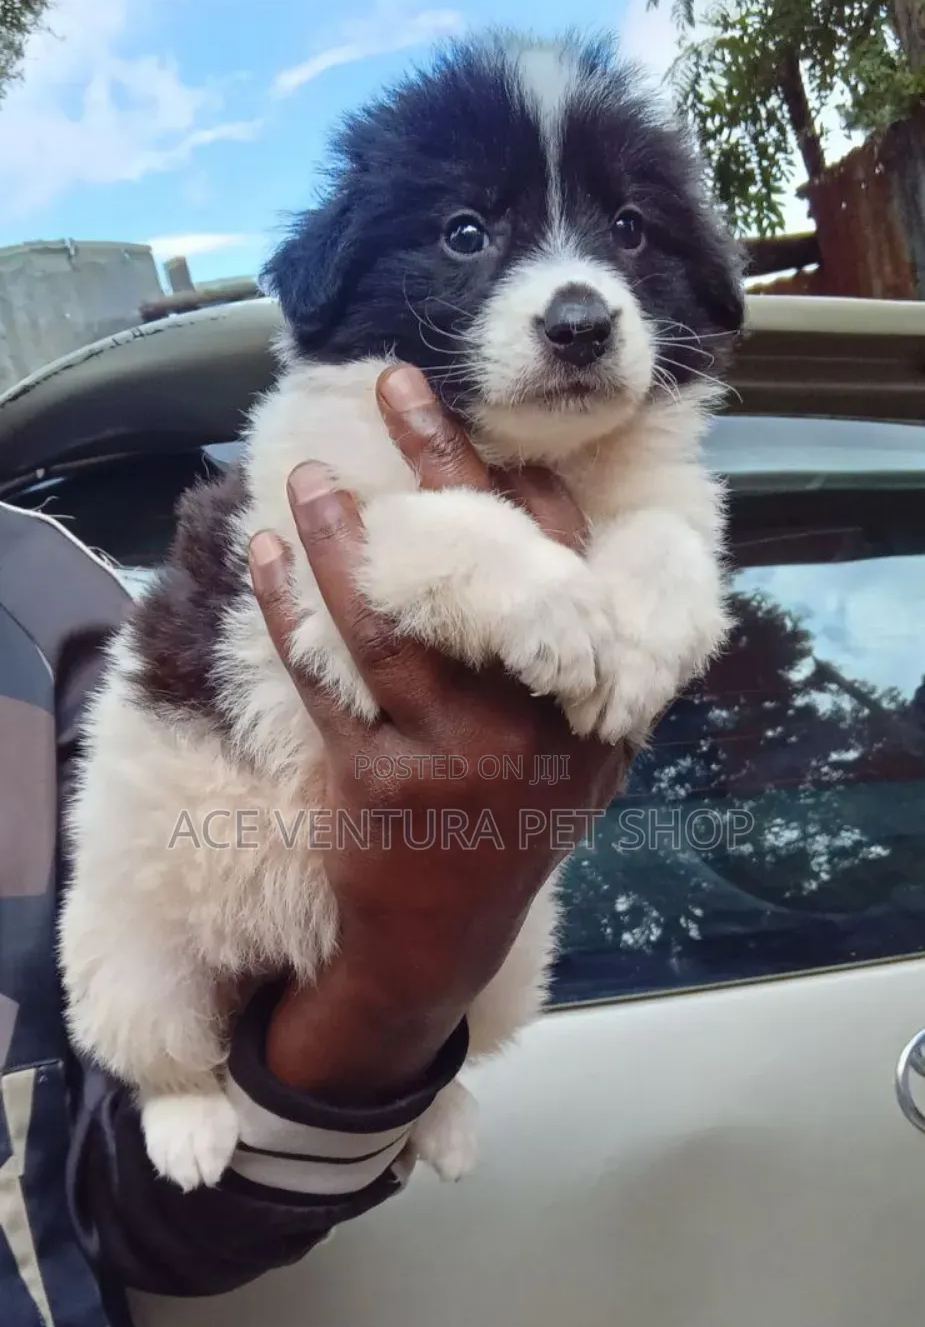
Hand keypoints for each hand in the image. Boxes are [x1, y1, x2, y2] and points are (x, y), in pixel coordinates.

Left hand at [247, 365, 629, 1101]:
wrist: (441, 943)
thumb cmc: (513, 826)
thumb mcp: (580, 757)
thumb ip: (580, 666)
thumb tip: (554, 542)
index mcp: (590, 697)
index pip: (562, 560)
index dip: (515, 474)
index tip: (476, 413)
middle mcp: (533, 722)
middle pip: (482, 569)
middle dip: (438, 464)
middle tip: (395, 383)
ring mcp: (456, 757)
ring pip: (392, 622)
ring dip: (344, 537)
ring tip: (304, 475)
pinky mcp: (378, 787)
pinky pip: (326, 683)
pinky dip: (291, 615)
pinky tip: (266, 562)